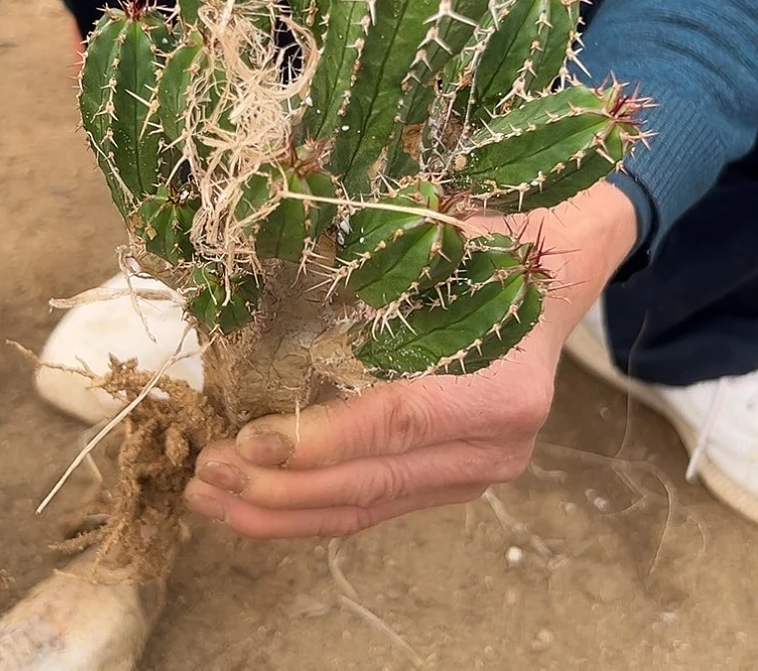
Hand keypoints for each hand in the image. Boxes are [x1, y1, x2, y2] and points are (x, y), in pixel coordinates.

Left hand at [184, 181, 637, 537]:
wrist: (552, 275)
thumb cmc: (487, 247)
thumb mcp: (435, 250)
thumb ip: (369, 287)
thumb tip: (261, 309)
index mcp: (501, 383)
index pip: (397, 421)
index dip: (318, 439)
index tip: (246, 443)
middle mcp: (499, 443)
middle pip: (376, 482)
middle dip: (280, 490)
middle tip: (205, 477)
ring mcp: (483, 470)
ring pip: (371, 508)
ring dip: (284, 511)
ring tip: (211, 501)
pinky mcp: (459, 479)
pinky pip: (379, 506)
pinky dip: (314, 508)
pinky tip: (260, 505)